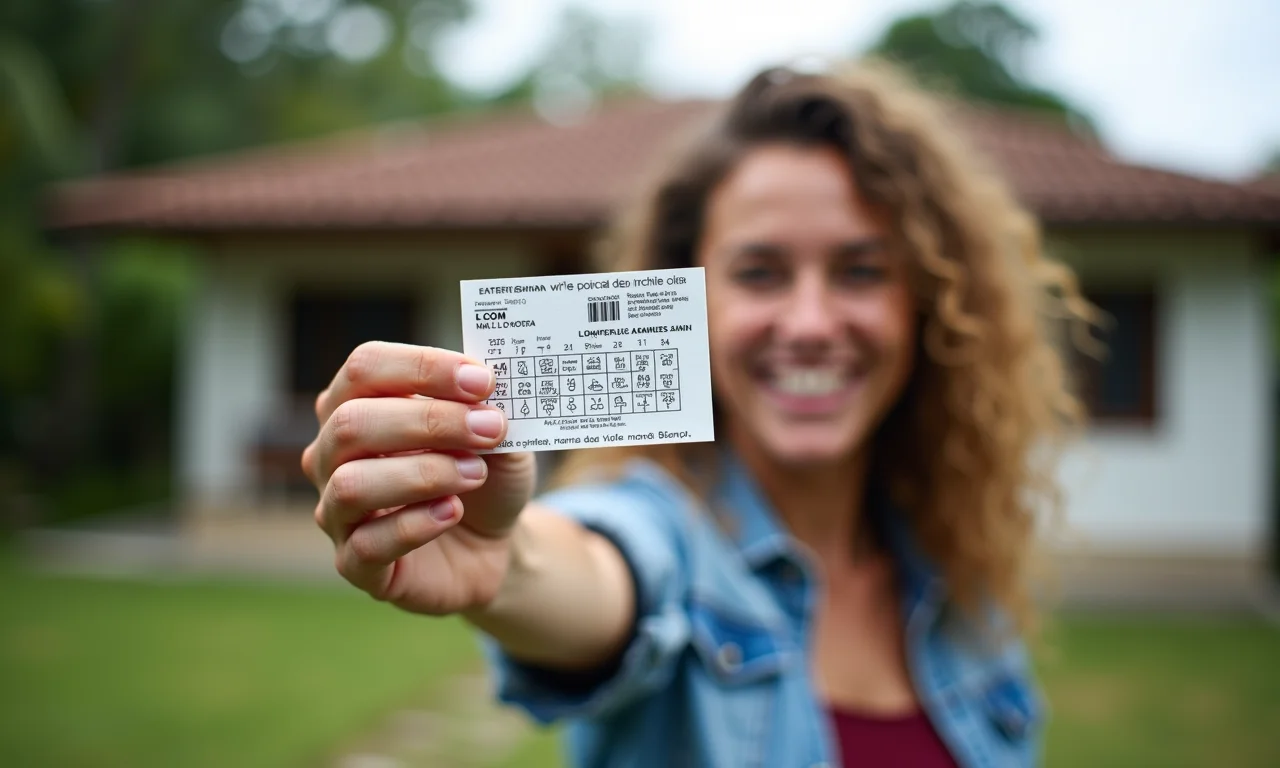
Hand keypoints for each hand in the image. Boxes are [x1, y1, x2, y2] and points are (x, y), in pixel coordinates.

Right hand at [301, 341, 535, 613]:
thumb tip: (483, 389)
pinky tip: (452, 511)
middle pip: (352, 423)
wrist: (489, 542)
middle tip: (489, 428)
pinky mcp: (354, 564)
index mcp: (356, 403)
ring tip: (475, 473)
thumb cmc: (478, 473)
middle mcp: (331, 454)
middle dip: (429, 422)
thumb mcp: (494, 434)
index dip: (423, 368)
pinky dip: (416, 524)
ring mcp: (335, 510)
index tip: (482, 382)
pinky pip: (368, 544)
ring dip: (424, 473)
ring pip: (352, 484)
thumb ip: (486, 408)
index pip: (365, 367)